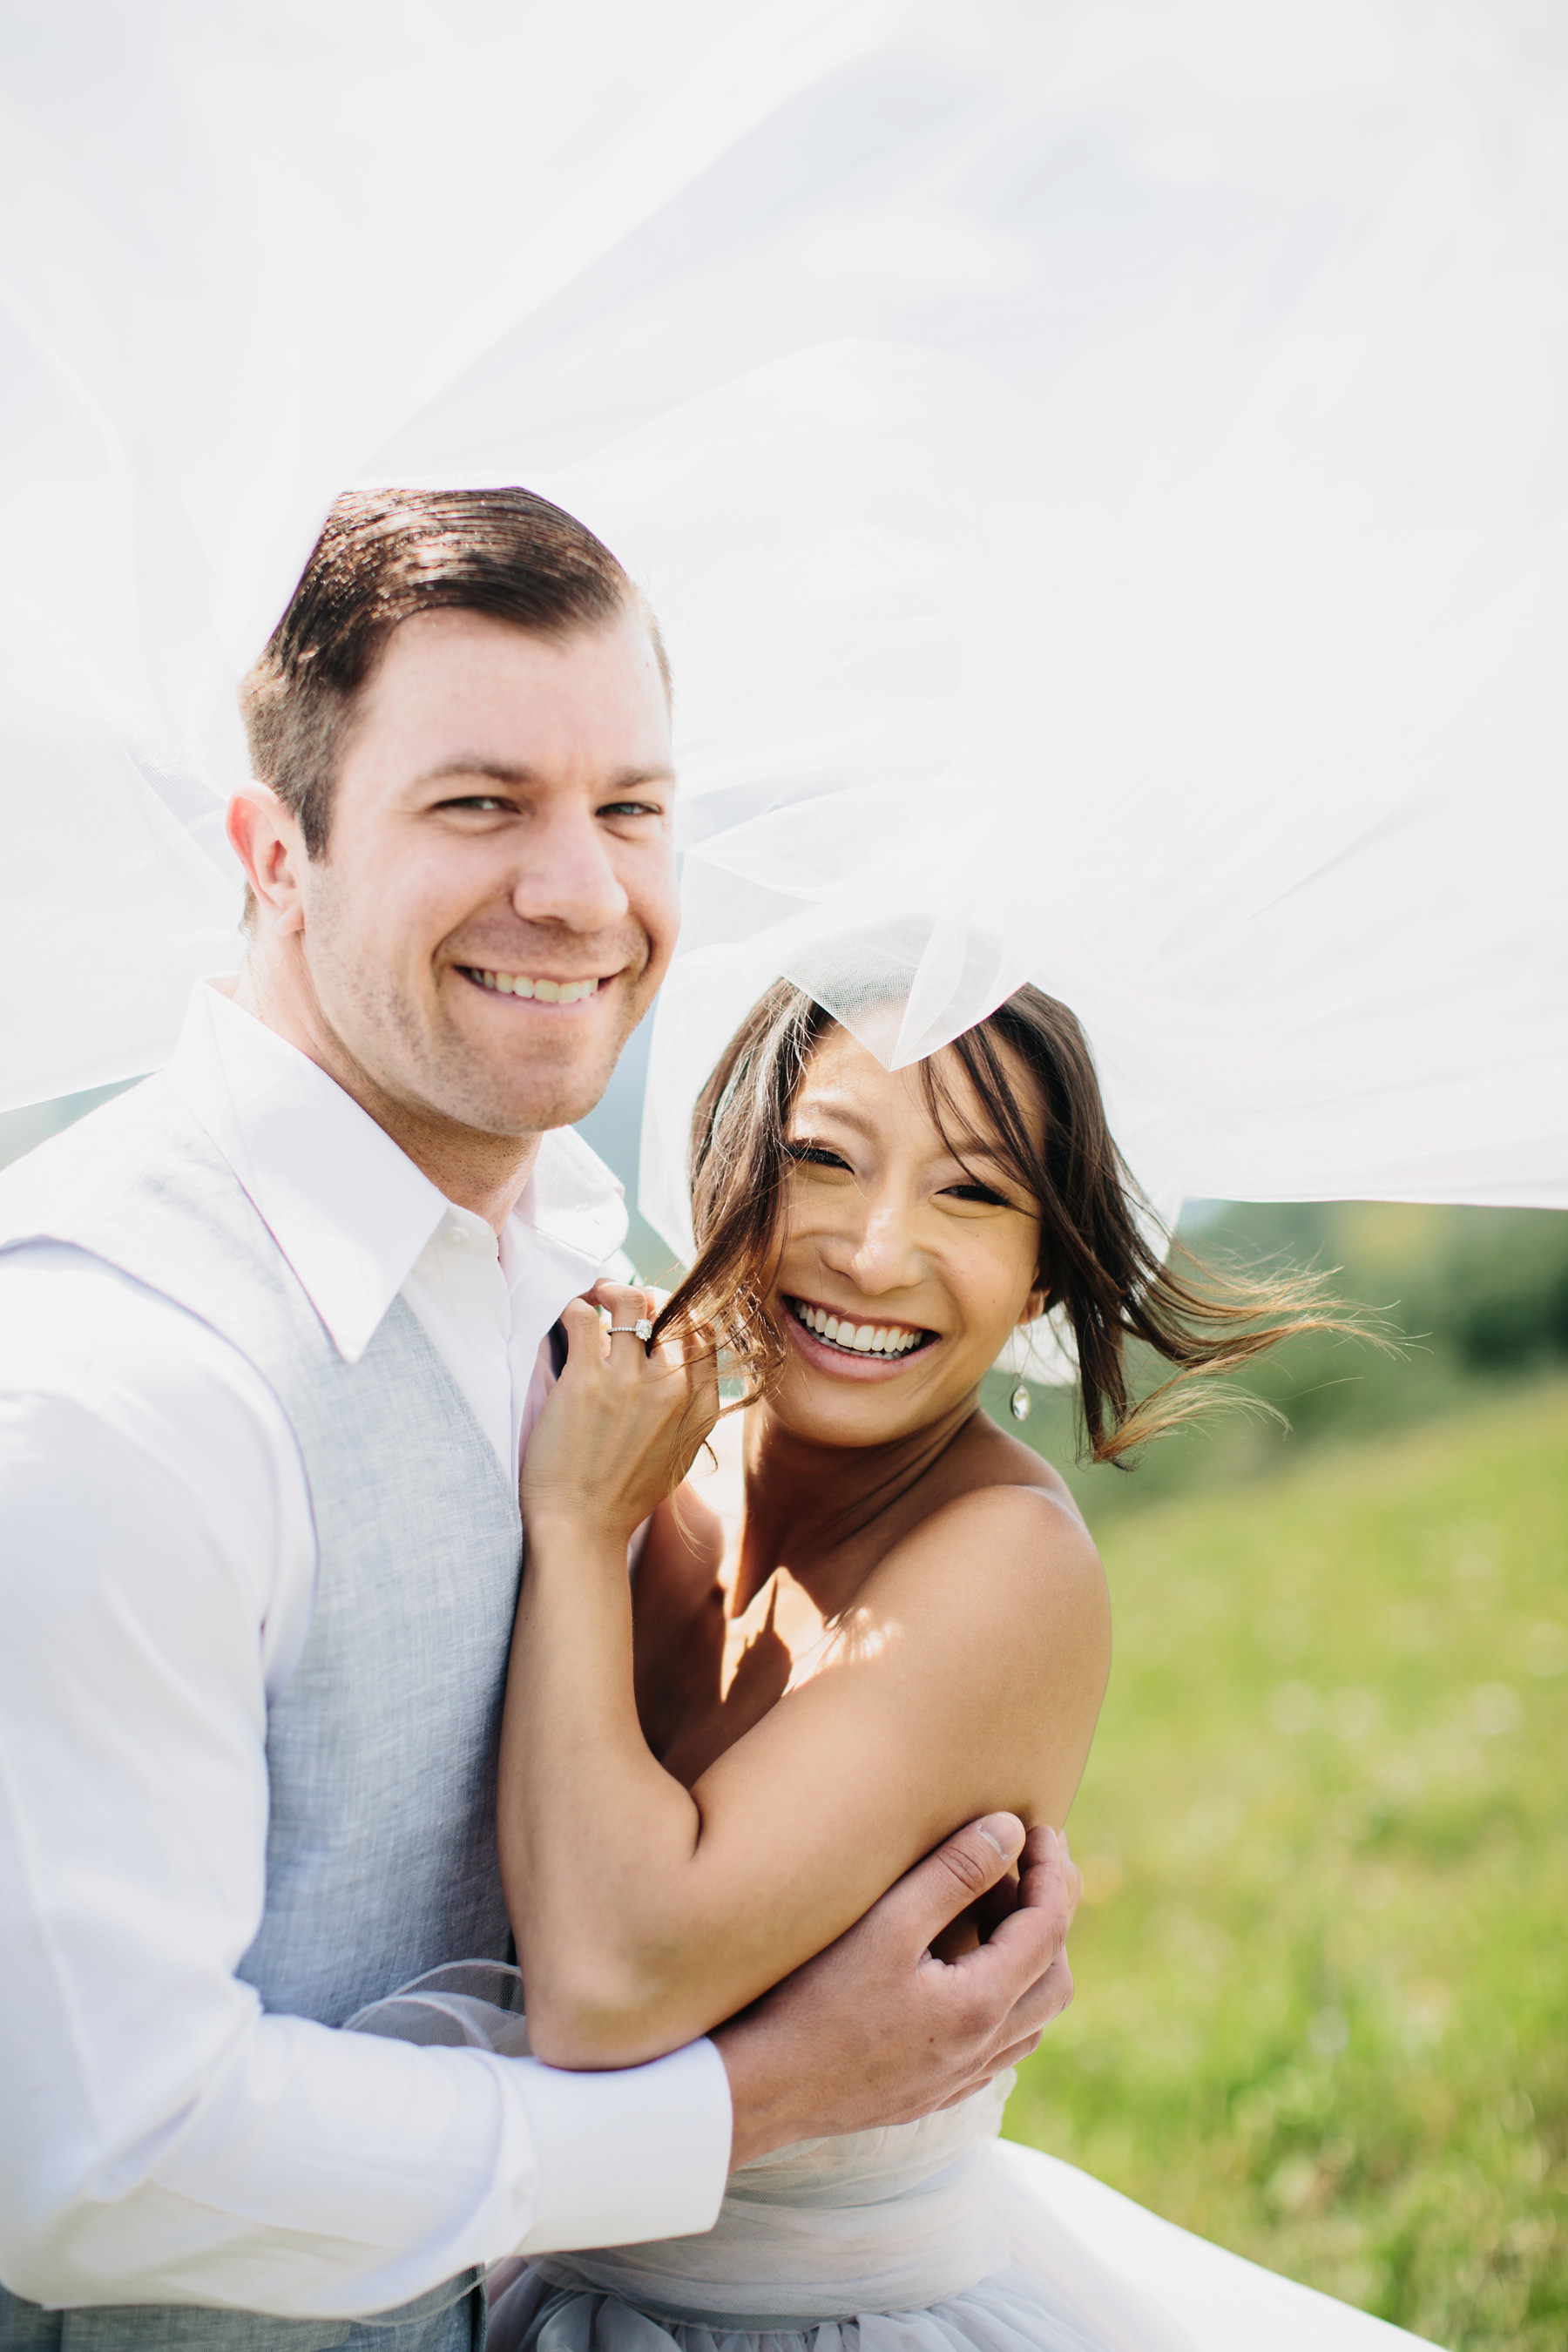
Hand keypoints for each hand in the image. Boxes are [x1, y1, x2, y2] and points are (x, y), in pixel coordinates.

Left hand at [521, 1282, 718, 1543]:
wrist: (582, 1530)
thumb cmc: (623, 1498)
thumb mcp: (680, 1455)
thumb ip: (688, 1412)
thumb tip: (681, 1371)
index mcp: (700, 1406)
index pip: (704, 1333)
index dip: (679, 1315)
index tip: (656, 1318)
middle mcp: (672, 1388)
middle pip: (672, 1309)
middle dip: (646, 1297)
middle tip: (621, 1303)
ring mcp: (630, 1381)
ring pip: (630, 1301)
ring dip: (610, 1291)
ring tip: (596, 1298)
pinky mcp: (585, 1380)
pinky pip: (583, 1316)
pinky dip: (575, 1308)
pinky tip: (570, 1318)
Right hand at [715, 1816, 1079, 2167]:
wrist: (758, 2091)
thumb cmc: (813, 2002)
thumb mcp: (884, 1923)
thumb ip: (952, 1874)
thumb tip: (1009, 1829)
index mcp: (980, 2007)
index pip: (1047, 1930)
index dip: (1049, 1873)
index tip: (1036, 1827)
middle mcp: (981, 2052)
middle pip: (1055, 1980)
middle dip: (1054, 1915)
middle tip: (1030, 1863)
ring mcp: (957, 2080)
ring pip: (1031, 2021)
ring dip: (1033, 1962)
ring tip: (1002, 1910)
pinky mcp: (931, 2093)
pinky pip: (998, 2049)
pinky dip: (1006, 2001)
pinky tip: (968, 1975)